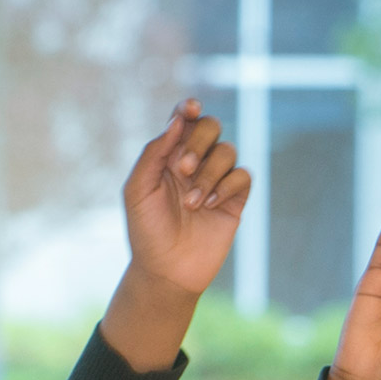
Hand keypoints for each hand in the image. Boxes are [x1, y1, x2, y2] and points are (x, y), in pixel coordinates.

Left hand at [100, 100, 249, 370]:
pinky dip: (226, 187)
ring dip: (208, 174)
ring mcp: (215, 180)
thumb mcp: (138, 191)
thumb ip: (153, 153)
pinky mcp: (234, 199)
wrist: (165, 271)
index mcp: (168, 157)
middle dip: (198, 142)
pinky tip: (208, 206)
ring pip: (227, 151)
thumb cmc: (146, 231)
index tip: (190, 109)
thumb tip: (177, 120)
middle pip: (210, 126)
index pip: (183, 121)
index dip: (189, 108)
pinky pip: (242, 176)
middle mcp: (194, 163)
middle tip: (182, 169)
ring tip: (191, 204)